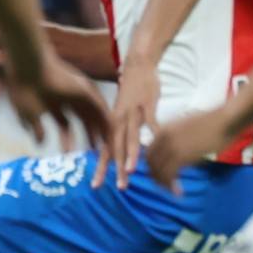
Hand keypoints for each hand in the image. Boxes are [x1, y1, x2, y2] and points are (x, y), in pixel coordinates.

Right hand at [6, 51, 109, 151]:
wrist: (27, 70)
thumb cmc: (23, 90)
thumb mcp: (28, 115)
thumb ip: (36, 130)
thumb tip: (41, 144)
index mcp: (53, 105)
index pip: (65, 125)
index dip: (69, 140)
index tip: (73, 154)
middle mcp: (67, 99)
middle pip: (82, 120)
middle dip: (88, 136)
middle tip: (96, 152)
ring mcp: (77, 93)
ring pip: (92, 114)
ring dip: (100, 129)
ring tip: (106, 145)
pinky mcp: (85, 89)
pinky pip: (99, 106)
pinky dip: (104, 118)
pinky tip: (110, 130)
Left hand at [98, 60, 158, 188]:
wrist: (138, 66)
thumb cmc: (130, 92)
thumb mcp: (119, 113)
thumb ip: (118, 131)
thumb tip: (115, 151)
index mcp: (111, 123)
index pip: (104, 150)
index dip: (100, 168)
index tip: (96, 186)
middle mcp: (118, 119)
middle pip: (116, 147)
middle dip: (117, 168)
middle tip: (118, 187)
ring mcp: (133, 111)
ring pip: (130, 136)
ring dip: (131, 154)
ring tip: (131, 171)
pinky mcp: (148, 103)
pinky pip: (151, 121)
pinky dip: (153, 132)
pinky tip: (156, 144)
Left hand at [145, 109, 231, 193]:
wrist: (226, 119)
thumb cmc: (213, 122)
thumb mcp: (187, 126)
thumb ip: (176, 137)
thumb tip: (176, 151)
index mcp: (163, 129)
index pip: (148, 152)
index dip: (152, 165)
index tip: (160, 174)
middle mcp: (163, 138)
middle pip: (150, 163)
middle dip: (156, 176)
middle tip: (166, 186)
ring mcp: (171, 147)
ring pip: (158, 171)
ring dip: (164, 184)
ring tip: (173, 191)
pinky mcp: (181, 156)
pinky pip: (169, 176)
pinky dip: (172, 186)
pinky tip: (179, 193)